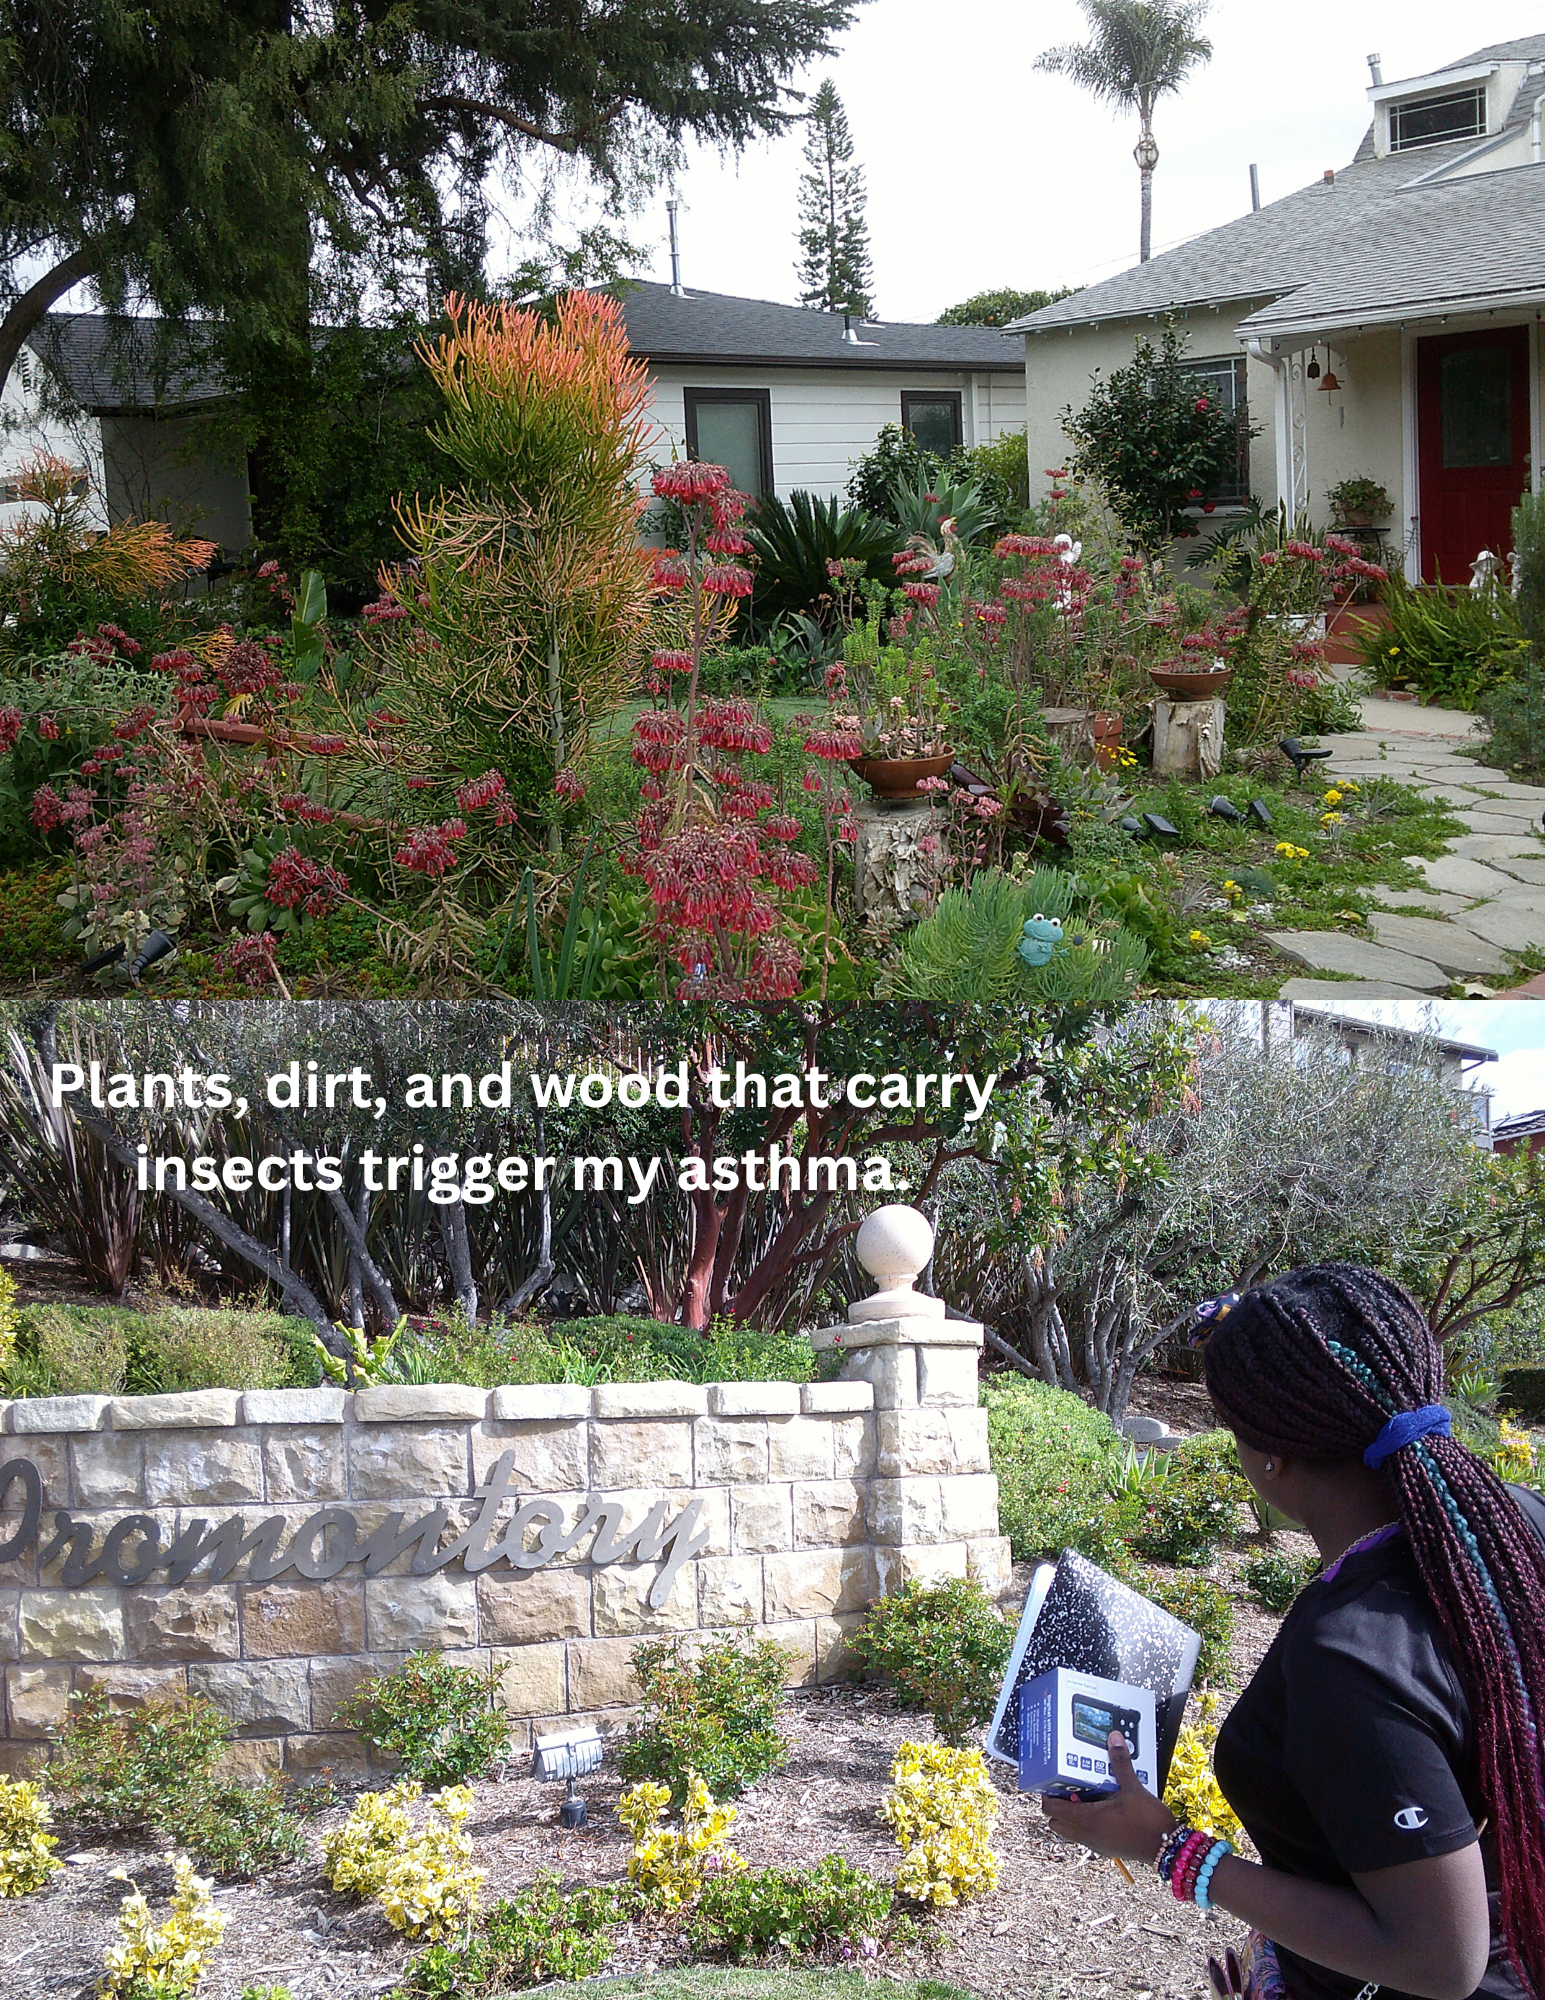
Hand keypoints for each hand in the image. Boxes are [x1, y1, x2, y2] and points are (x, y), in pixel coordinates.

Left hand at [1042, 1729, 1177, 1865]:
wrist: (1167, 1849)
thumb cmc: (1149, 1823)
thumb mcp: (1134, 1788)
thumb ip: (1121, 1763)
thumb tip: (1114, 1739)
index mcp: (1087, 1821)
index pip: (1051, 1809)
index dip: (1048, 1794)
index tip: (1055, 1779)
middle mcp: (1087, 1835)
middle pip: (1056, 1821)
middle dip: (1057, 1804)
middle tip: (1070, 1786)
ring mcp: (1095, 1844)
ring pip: (1069, 1830)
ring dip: (1071, 1814)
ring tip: (1087, 1794)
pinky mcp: (1105, 1848)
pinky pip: (1084, 1835)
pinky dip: (1085, 1822)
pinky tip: (1102, 1806)